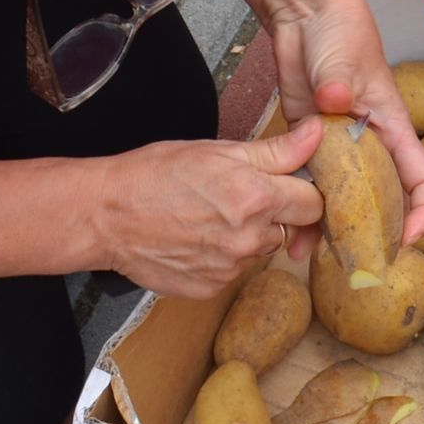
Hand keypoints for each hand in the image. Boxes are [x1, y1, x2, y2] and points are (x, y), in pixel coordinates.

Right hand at [102, 125, 323, 297]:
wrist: (106, 216)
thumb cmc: (155, 174)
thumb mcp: (218, 151)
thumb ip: (276, 151)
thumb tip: (317, 135)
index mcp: (256, 197)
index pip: (314, 204)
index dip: (306, 192)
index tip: (292, 185)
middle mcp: (249, 238)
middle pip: (291, 228)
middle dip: (278, 214)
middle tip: (244, 198)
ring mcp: (230, 268)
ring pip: (261, 249)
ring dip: (249, 235)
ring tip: (212, 215)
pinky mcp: (211, 288)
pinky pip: (234, 270)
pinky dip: (224, 256)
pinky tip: (197, 238)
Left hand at [217, 0, 423, 250]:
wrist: (304, 13)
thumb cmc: (340, 30)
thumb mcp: (344, 58)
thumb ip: (341, 85)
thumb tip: (335, 103)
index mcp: (393, 127)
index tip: (410, 240)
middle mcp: (370, 143)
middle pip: (383, 199)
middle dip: (374, 234)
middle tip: (354, 263)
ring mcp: (338, 145)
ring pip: (342, 198)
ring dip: (329, 227)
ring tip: (307, 254)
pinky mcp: (308, 142)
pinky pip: (309, 184)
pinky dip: (300, 206)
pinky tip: (285, 229)